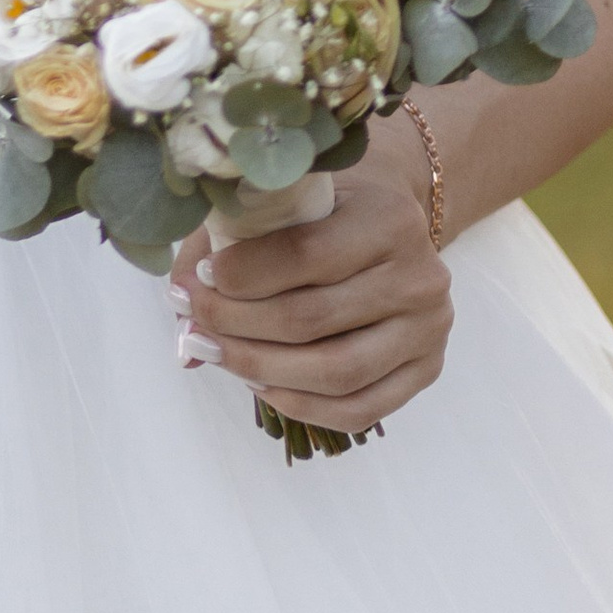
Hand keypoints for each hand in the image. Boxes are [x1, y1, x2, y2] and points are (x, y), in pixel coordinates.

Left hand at [169, 145, 452, 436]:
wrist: (390, 222)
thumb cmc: (325, 209)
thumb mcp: (283, 203)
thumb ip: (225, 248)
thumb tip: (183, 336)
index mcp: (388, 218)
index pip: (305, 255)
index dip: (242, 274)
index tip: (198, 277)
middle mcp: (421, 276)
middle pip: (313, 319)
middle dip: (237, 325)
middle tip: (191, 321)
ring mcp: (429, 330)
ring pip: (336, 372)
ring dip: (260, 369)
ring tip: (213, 352)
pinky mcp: (427, 371)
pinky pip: (359, 409)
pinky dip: (300, 404)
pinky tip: (259, 382)